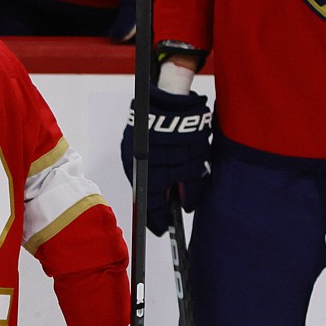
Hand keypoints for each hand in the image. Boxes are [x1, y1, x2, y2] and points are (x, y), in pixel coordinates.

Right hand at [120, 84, 211, 235]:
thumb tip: (186, 206)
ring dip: (153, 188)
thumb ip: (191, 187)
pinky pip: (140, 165)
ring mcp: (130, 152)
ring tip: (166, 196)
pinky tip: (161, 174)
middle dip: (155, 206)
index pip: (150, 205)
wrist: (171, 96)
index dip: (157, 220)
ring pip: (141, 179)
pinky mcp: (130, 141)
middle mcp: (135, 165)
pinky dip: (150, 173)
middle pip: (143, 193)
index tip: (162, 229)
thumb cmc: (186, 129)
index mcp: (150, 173)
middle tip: (164, 217)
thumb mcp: (195, 161)